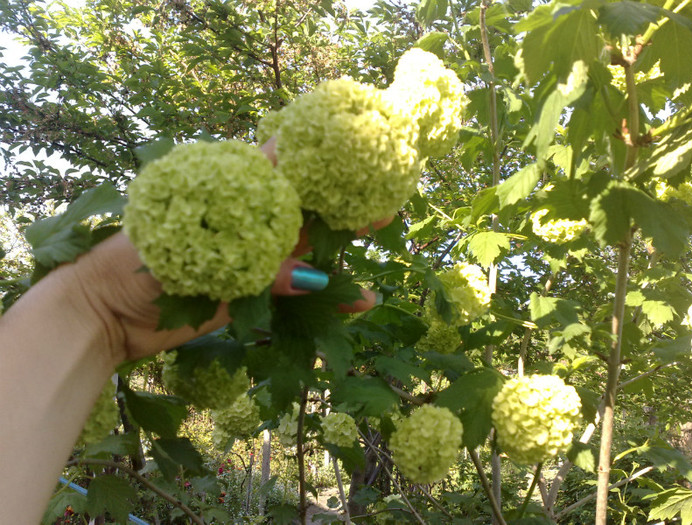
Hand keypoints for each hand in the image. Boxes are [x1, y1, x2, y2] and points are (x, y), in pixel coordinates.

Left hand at [66, 138, 388, 364]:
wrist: (105, 316)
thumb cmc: (133, 262)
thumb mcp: (191, 252)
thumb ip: (253, 265)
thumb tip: (313, 278)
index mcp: (225, 195)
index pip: (277, 170)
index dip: (317, 164)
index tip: (356, 159)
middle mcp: (243, 224)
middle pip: (301, 212)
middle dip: (340, 209)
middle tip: (382, 209)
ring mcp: (248, 259)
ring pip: (302, 252)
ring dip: (338, 253)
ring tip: (376, 249)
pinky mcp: (248, 294)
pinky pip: (290, 294)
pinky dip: (321, 299)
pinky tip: (354, 302)